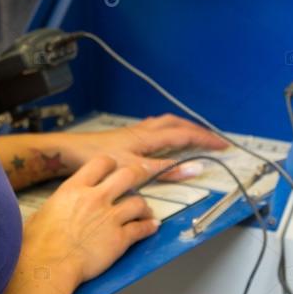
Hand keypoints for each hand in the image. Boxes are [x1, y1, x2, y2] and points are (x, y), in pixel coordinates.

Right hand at [21, 156, 158, 285]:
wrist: (48, 265)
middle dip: (137, 174)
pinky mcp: (120, 239)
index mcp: (75, 188)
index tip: (114, 168)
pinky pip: (141, 228)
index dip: (111, 163)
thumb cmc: (38, 243)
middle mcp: (96, 198)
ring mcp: (110, 218)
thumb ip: (58, 204)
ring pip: (138, 202)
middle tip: (141, 177)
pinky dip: (149, 227)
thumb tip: (58, 208)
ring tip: (145, 211)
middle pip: (127, 175)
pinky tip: (152, 227)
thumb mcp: (43, 212)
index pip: (101, 162)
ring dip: (144, 206)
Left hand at [61, 114, 228, 180]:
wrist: (69, 151)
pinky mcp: (125, 136)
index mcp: (149, 137)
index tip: (223, 145)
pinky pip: (154, 128)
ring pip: (165, 124)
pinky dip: (167, 130)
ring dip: (182, 127)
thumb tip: (195, 168)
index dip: (206, 140)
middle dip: (197, 130)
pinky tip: (163, 139)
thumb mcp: (135, 169)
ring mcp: (134, 132)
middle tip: (213, 139)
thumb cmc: (97, 159)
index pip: (185, 135)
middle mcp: (144, 130)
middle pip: (177, 124)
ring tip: (194, 134)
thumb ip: (165, 170)